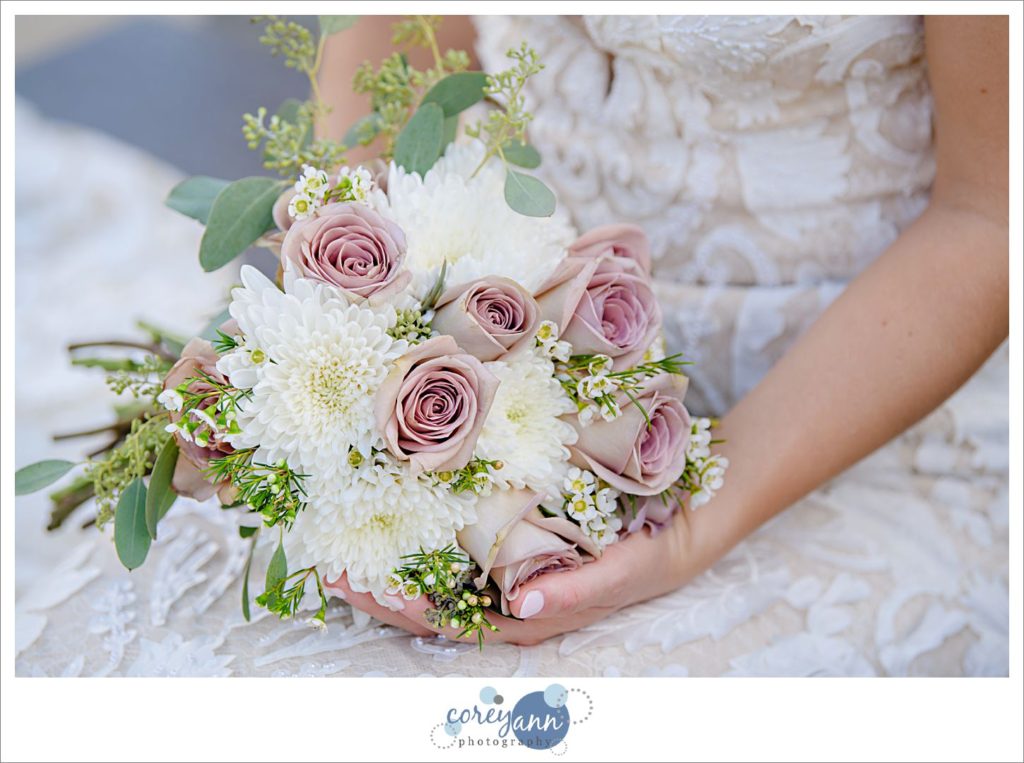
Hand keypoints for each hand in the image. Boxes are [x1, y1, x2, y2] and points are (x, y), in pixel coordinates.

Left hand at [330, 512, 695, 645]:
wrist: (678, 527)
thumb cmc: (648, 558)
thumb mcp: (619, 575)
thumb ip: (573, 592)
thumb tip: (523, 607)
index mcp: (524, 614)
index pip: (446, 618)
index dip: (398, 605)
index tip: (353, 581)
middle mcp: (507, 596)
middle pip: (430, 598)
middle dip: (379, 584)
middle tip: (327, 561)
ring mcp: (507, 567)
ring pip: (440, 568)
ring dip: (396, 556)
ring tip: (346, 534)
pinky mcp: (514, 538)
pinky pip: (462, 539)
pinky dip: (428, 528)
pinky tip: (401, 506)